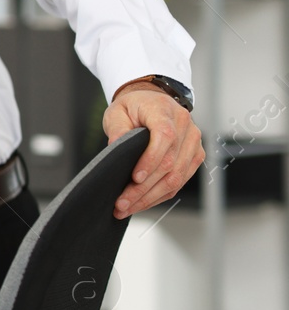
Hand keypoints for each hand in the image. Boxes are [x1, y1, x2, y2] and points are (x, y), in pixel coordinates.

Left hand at [104, 82, 204, 218]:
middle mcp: (186, 128)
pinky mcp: (194, 157)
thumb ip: (117, 129)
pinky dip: (160, 195)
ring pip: (176, 178)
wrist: (153, 101)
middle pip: (169, 164)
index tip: (134, 178)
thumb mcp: (117, 112)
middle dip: (143, 188)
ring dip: (150, 197)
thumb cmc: (134, 107)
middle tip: (121, 204)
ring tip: (127, 208)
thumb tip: (116, 152)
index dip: (150, 160)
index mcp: (165, 112)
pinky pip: (180, 181)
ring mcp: (194, 144)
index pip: (164, 137)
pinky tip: (142, 203)